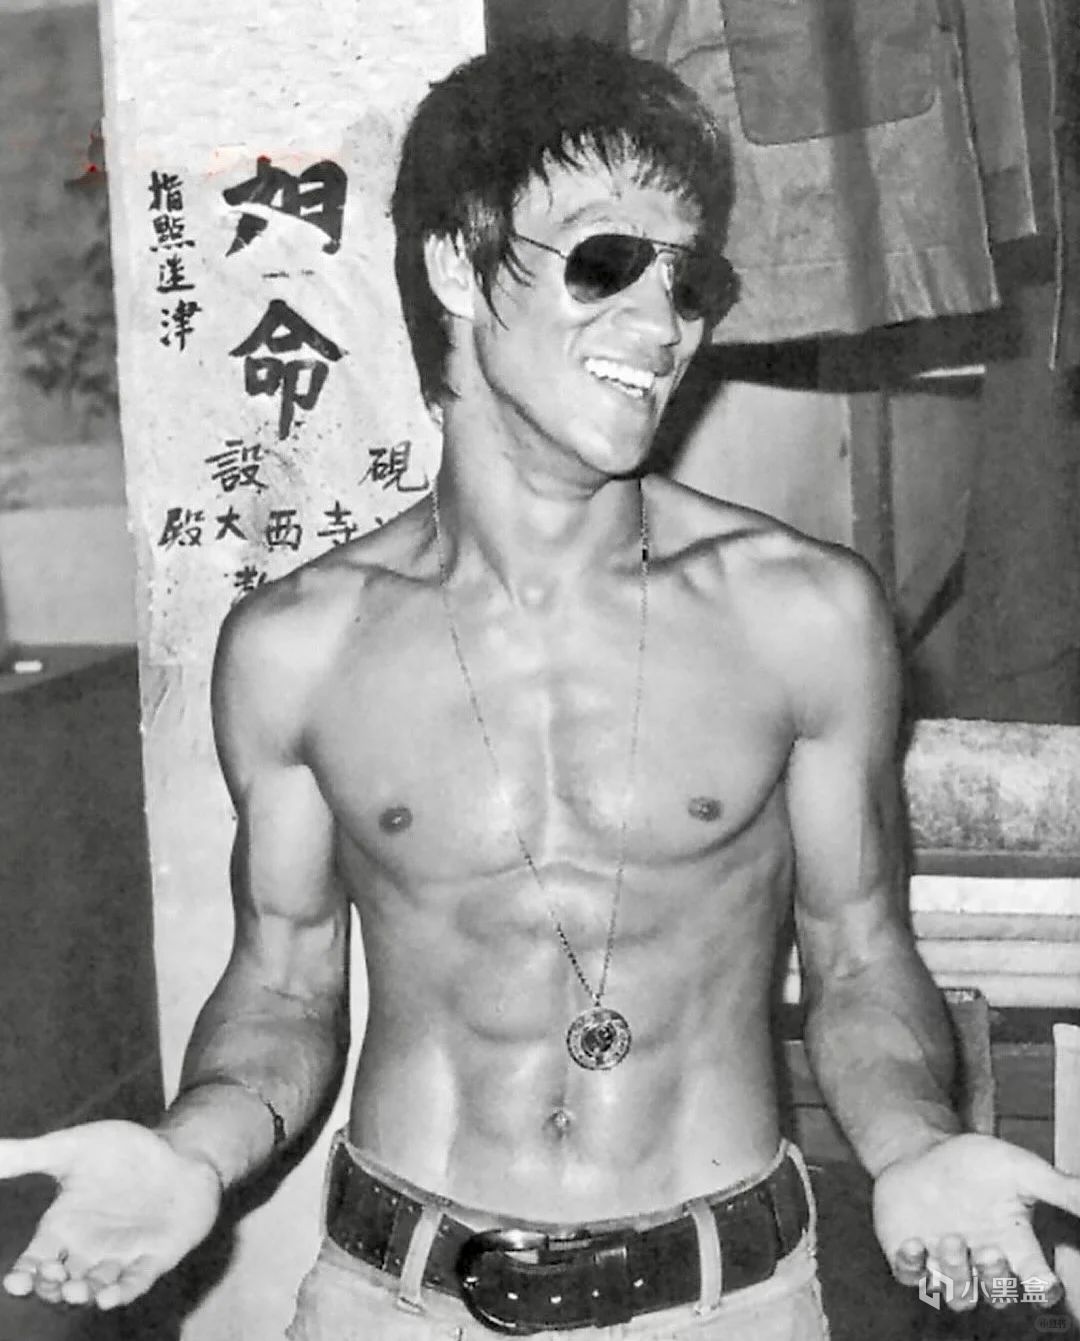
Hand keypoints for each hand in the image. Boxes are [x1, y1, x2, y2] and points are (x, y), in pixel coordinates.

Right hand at [0, 1120, 221, 1309]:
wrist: (179, 1151)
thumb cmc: (123, 1152)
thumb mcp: (73, 1148)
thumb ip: (28, 1155)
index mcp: (63, 1229)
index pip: (34, 1263)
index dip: (24, 1275)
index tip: (15, 1281)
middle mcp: (88, 1250)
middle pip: (62, 1282)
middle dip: (54, 1287)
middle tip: (51, 1283)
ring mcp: (122, 1257)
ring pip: (96, 1287)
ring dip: (85, 1293)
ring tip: (76, 1291)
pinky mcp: (155, 1257)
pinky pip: (136, 1282)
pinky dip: (123, 1291)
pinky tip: (111, 1297)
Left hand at [873, 1132, 1079, 1311]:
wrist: (923, 1150)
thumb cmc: (976, 1163)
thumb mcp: (1020, 1169)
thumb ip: (1060, 1189)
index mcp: (1014, 1245)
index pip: (1038, 1283)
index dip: (1044, 1290)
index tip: (1044, 1281)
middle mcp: (982, 1261)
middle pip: (998, 1294)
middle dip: (996, 1280)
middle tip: (989, 1250)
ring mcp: (945, 1262)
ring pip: (958, 1295)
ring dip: (957, 1276)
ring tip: (952, 1240)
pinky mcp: (910, 1255)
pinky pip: (910, 1277)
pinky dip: (912, 1268)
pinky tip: (915, 1244)